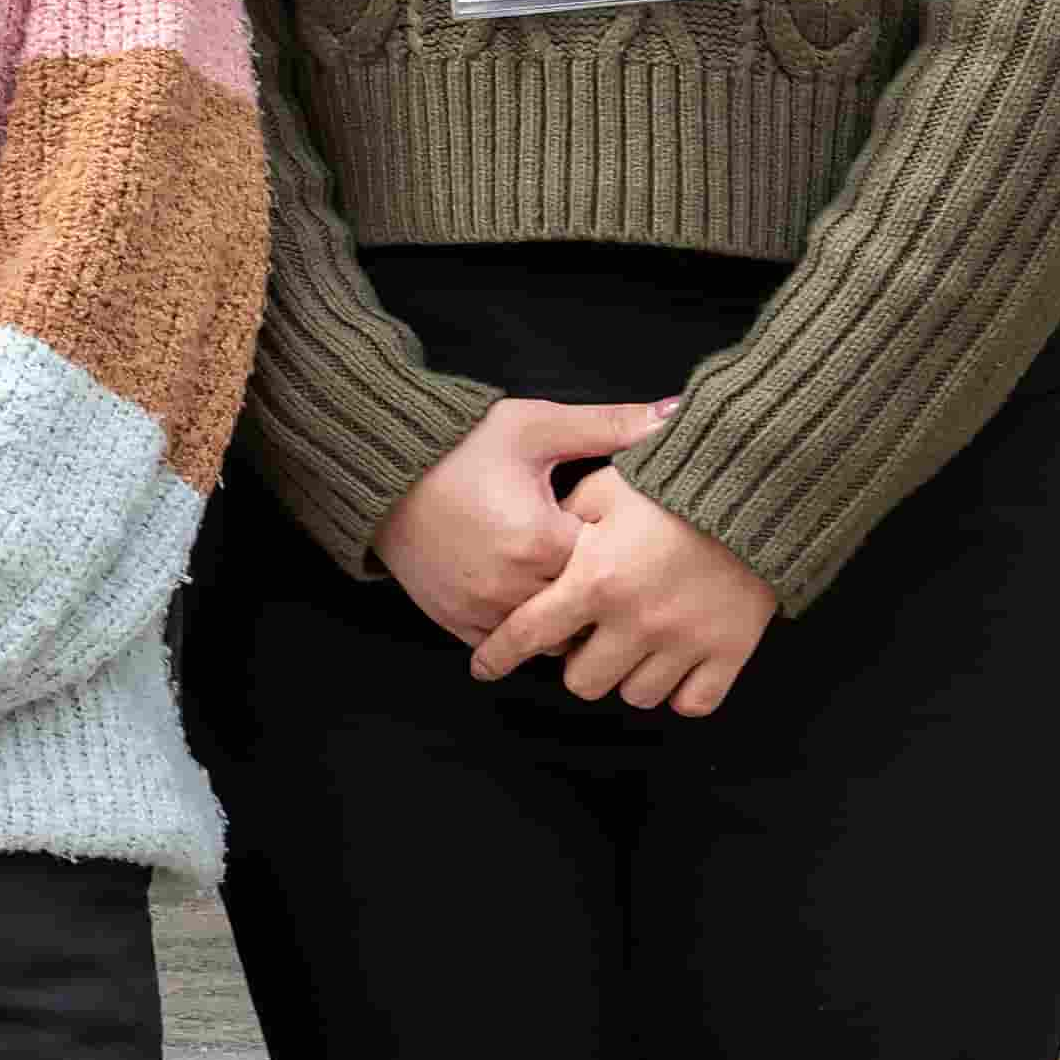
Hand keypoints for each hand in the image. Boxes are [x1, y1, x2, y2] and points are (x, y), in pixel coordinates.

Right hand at [368, 393, 672, 643]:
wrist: (381, 465)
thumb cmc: (460, 444)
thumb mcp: (535, 427)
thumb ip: (609, 427)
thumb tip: (678, 415)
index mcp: (541, 540)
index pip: (609, 566)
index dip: (615, 548)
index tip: (609, 530)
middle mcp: (513, 586)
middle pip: (584, 608)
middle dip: (592, 588)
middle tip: (597, 564)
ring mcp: (482, 609)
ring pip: (551, 637)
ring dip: (561, 615)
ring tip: (558, 577)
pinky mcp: (456, 621)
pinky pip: (508, 645)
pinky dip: (521, 626)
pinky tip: (524, 592)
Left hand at [470, 469, 774, 714]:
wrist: (756, 491)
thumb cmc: (673, 483)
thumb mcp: (607, 488)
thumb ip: (567, 522)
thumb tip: (540, 545)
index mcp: (596, 579)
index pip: (530, 633)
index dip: (499, 655)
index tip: (482, 668)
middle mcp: (635, 620)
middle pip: (582, 682)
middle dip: (578, 663)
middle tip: (589, 639)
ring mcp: (684, 642)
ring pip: (635, 695)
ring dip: (627, 675)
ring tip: (634, 644)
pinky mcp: (728, 653)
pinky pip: (692, 703)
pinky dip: (679, 691)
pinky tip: (673, 664)